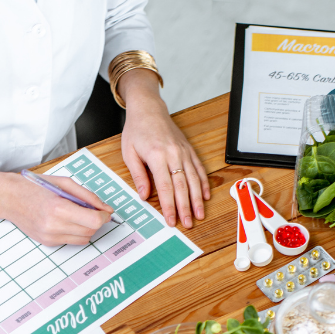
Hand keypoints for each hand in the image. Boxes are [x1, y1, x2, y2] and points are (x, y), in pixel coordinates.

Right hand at [0, 169, 110, 245]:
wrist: (10, 198)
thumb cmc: (35, 187)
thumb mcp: (64, 183)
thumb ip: (88, 196)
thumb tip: (106, 208)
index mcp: (59, 208)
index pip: (93, 221)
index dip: (104, 217)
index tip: (104, 211)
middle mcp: (54, 226)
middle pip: (90, 231)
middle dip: (96, 221)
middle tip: (91, 210)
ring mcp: (50, 237)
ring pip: (83, 239)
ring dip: (87, 228)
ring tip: (77, 214)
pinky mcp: (47, 242)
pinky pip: (71, 241)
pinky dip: (75, 232)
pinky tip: (65, 220)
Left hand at [117, 84, 207, 228]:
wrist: (149, 109)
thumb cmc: (137, 130)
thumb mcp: (129, 153)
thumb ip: (138, 175)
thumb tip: (144, 195)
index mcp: (157, 156)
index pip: (165, 187)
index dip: (169, 206)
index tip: (171, 220)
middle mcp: (173, 154)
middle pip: (182, 186)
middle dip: (186, 207)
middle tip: (188, 224)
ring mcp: (184, 152)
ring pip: (194, 179)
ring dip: (197, 199)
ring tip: (199, 215)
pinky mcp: (189, 150)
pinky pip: (199, 168)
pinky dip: (203, 183)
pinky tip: (205, 196)